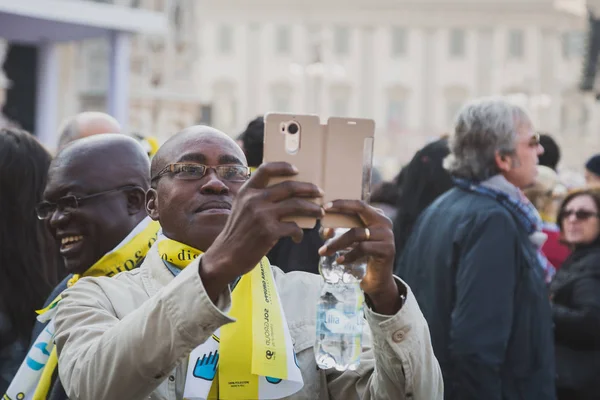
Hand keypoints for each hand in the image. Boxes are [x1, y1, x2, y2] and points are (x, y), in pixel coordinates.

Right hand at [200, 162, 323, 300]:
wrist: (226, 256)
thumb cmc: (237, 232)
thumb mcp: (241, 208)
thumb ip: (257, 197)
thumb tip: (286, 192)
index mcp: (247, 191)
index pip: (266, 169)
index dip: (283, 166)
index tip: (296, 170)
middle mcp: (254, 199)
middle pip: (289, 187)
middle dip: (309, 189)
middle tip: (319, 193)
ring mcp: (262, 215)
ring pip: (297, 205)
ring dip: (312, 209)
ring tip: (319, 212)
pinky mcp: (269, 232)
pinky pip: (293, 227)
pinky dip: (299, 233)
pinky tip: (297, 237)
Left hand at [318, 201, 401, 314]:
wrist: (378, 279)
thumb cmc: (362, 257)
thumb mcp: (351, 241)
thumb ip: (340, 232)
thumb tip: (325, 230)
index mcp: (377, 216)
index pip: (358, 204)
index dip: (341, 203)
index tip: (325, 206)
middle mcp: (384, 222)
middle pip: (361, 209)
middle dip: (340, 210)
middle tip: (324, 215)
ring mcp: (387, 235)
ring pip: (356, 233)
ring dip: (337, 242)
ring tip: (324, 251)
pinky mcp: (387, 250)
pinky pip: (363, 248)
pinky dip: (348, 255)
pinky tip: (339, 261)